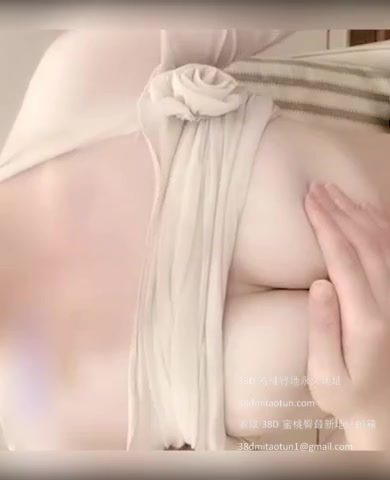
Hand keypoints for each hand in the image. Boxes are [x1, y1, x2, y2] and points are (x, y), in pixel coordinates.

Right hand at [304, 183, 389, 448]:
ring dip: (359, 213)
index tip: (307, 202)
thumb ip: (322, 329)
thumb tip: (318, 283)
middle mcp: (389, 304)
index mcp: (366, 320)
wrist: (386, 412)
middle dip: (339, 212)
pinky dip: (381, 227)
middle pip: (365, 244)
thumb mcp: (325, 374)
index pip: (343, 259)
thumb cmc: (346, 395)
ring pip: (384, 244)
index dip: (325, 226)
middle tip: (315, 188)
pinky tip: (366, 211)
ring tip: (335, 192)